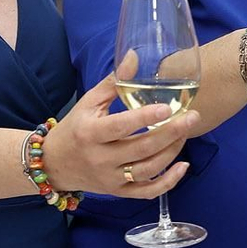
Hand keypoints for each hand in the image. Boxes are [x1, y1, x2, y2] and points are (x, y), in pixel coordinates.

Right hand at [42, 72, 198, 196]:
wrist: (55, 164)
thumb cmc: (75, 127)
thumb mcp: (89, 102)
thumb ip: (113, 81)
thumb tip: (134, 55)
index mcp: (90, 133)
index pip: (121, 126)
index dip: (145, 118)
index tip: (167, 107)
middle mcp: (100, 159)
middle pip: (141, 149)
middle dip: (170, 133)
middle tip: (191, 117)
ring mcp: (111, 179)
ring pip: (148, 170)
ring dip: (172, 152)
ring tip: (186, 132)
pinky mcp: (118, 192)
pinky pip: (147, 192)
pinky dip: (168, 183)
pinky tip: (183, 166)